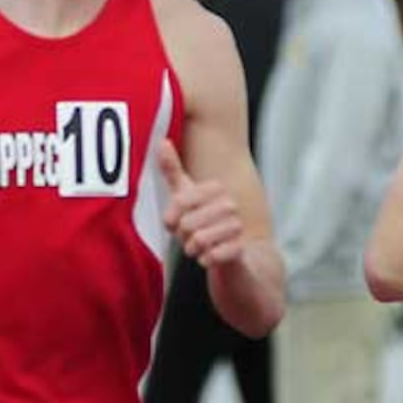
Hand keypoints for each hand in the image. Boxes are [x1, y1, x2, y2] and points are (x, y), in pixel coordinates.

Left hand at [158, 140, 242, 267]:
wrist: (237, 257)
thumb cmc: (206, 224)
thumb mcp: (186, 196)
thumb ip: (173, 170)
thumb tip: (162, 142)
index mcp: (215, 189)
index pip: (180, 200)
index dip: (170, 217)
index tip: (173, 223)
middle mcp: (230, 204)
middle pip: (186, 224)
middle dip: (182, 237)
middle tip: (190, 237)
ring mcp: (237, 226)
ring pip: (198, 240)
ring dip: (192, 249)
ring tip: (199, 247)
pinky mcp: (241, 249)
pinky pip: (211, 256)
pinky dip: (205, 260)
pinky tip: (209, 257)